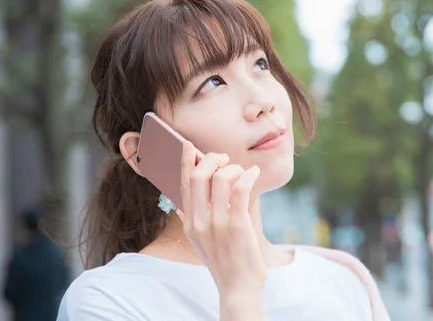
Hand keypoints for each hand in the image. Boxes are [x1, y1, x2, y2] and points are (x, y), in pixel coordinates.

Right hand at [177, 141, 265, 317]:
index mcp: (189, 222)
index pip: (184, 184)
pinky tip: (254, 173)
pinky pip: (241, 189)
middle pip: (199, 175)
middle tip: (224, 158)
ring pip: (221, 178)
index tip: (190, 145)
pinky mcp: (237, 225)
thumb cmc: (223, 261)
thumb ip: (190, 221)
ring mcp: (217, 223)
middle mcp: (199, 221)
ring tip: (242, 172)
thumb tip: (179, 205)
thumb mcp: (199, 242)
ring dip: (233, 168)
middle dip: (212, 159)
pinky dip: (248, 175)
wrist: (237, 287)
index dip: (186, 161)